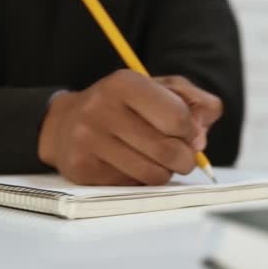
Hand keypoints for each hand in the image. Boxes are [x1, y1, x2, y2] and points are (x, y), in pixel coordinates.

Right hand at [38, 70, 222, 185]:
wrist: (65, 123)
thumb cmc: (123, 105)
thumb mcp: (161, 90)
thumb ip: (194, 102)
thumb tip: (202, 136)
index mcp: (125, 83)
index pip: (177, 117)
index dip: (192, 132)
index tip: (189, 134)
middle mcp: (102, 108)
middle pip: (168, 150)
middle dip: (185, 159)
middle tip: (182, 157)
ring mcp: (88, 140)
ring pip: (152, 174)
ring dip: (166, 172)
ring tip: (159, 161)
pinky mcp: (81, 168)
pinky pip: (131, 185)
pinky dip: (141, 179)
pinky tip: (132, 164)